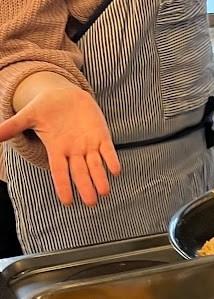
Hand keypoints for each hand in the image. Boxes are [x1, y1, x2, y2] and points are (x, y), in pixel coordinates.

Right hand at [1, 75, 120, 206]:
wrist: (65, 95)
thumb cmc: (45, 108)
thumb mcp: (28, 115)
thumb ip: (13, 126)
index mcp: (56, 149)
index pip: (59, 172)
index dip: (63, 186)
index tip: (66, 202)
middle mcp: (73, 150)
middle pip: (80, 172)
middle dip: (86, 187)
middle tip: (91, 203)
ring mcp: (88, 143)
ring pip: (95, 164)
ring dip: (100, 177)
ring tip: (105, 192)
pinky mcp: (101, 134)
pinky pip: (107, 149)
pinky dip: (111, 159)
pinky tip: (116, 170)